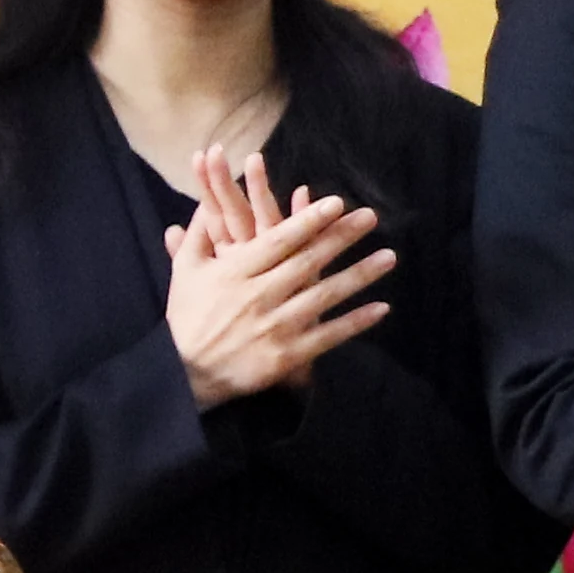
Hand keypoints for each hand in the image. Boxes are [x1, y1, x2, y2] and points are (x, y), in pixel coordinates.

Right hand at [162, 152, 393, 407]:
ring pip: (324, 296)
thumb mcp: (187, 271)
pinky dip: (355, 322)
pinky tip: (381, 308)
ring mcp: (274, 327)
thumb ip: (200, 233)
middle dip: (341, 238)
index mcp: (235, 273)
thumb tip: (208, 199)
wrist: (184, 372)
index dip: (308, 221)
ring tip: (389, 256)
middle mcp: (257, 297)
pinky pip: (328, 336)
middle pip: (307, 262)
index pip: (277, 242)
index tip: (337, 203)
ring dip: (359, 275)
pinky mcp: (286, 356)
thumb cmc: (188, 315)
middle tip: (372, 217)